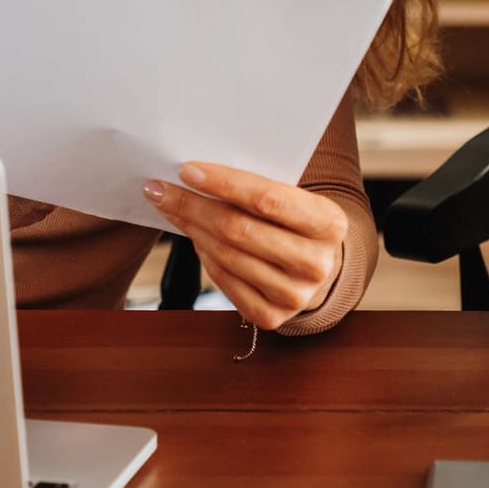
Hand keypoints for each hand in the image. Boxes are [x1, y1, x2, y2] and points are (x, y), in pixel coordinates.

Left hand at [143, 162, 348, 329]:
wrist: (317, 267)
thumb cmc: (296, 221)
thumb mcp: (295, 199)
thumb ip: (259, 189)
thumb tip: (197, 175)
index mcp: (329, 223)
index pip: (268, 199)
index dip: (224, 183)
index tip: (187, 170)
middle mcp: (316, 264)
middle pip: (239, 230)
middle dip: (193, 206)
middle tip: (160, 189)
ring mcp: (294, 296)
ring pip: (226, 255)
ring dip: (191, 229)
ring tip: (171, 208)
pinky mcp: (271, 317)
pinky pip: (223, 281)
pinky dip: (203, 256)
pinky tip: (194, 237)